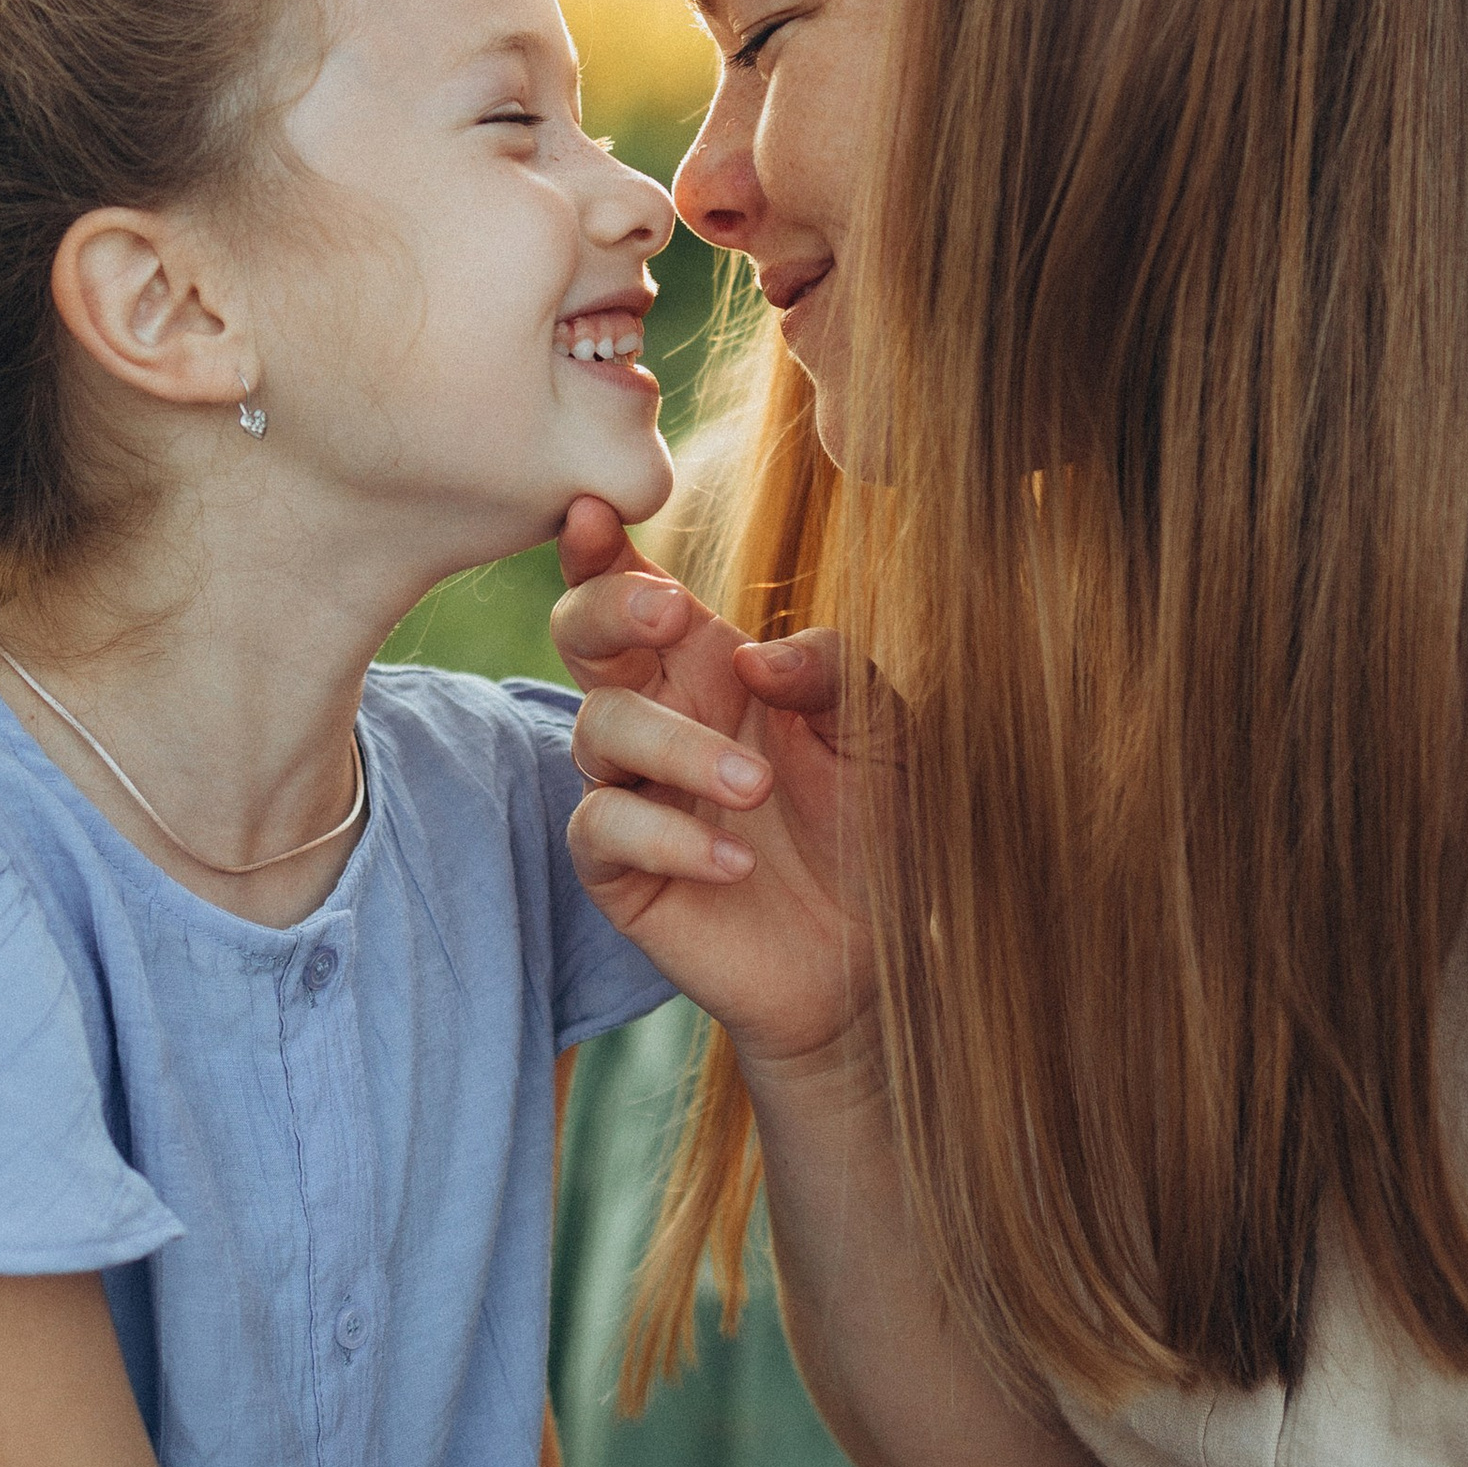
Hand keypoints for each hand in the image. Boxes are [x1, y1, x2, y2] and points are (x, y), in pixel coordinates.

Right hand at [552, 499, 876, 1074]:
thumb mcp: (884, 731)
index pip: (635, 586)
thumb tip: (758, 656)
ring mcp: (631, 789)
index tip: (595, 511)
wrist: (874, 955)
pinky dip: (668, 837)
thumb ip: (834, 671)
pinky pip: (606, 830)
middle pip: (582, 633)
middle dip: (608, 607)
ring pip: (598, 728)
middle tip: (676, 618)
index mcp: (710, 662)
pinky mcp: (620, 870)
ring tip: (758, 789)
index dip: (600, 546)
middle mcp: (659, 713)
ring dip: (678, 748)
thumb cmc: (873, 824)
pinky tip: (735, 863)